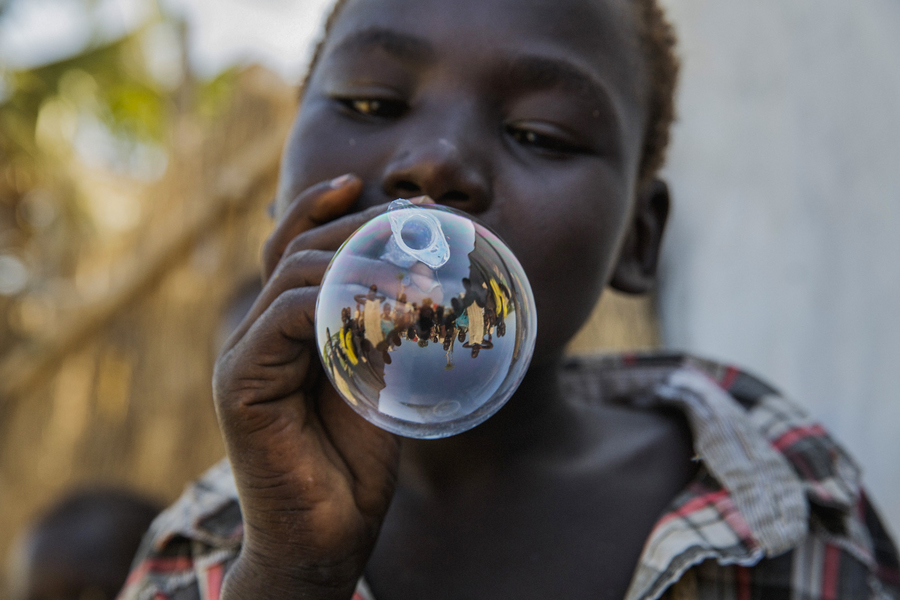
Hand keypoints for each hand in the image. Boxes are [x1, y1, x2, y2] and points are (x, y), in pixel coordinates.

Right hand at [213, 175, 400, 598]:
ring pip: (292, 276)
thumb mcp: (377, 377)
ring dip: (362, 267)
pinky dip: (338, 304)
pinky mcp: (240, 385)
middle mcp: (257, 333)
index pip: (294, 250)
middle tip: (416, 226)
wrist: (329, 533)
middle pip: (295, 251)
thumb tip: (412, 277)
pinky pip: (285, 317)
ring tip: (421, 283)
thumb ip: (379, 329)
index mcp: (285, 328)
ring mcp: (244, 357)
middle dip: (358, 229)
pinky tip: (390, 312)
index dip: (322, 209)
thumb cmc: (355, 459)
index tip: (368, 187)